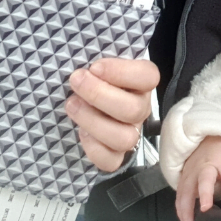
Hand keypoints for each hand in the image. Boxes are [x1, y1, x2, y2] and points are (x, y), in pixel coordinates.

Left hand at [64, 57, 159, 171]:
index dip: (121, 72)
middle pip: (133, 109)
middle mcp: (141, 108)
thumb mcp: (99, 65)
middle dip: (99, 95)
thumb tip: (82, 59)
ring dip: (93, 121)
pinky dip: (94, 149)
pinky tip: (80, 133)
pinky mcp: (116, 155)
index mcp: (142, 83)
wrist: (87, 103)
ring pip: (124, 138)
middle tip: (75, 81)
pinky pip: (112, 161)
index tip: (94, 66)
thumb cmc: (94, 79)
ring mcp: (130, 133)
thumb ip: (98, 62)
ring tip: (72, 105)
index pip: (148, 76)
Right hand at [175, 136, 220, 220]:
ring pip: (186, 188)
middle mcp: (205, 164)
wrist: (211, 137)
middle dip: (204, 194)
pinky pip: (179, 191)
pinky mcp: (183, 174)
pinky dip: (179, 205)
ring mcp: (192, 169)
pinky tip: (182, 217)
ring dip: (186, 207)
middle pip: (204, 179)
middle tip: (204, 210)